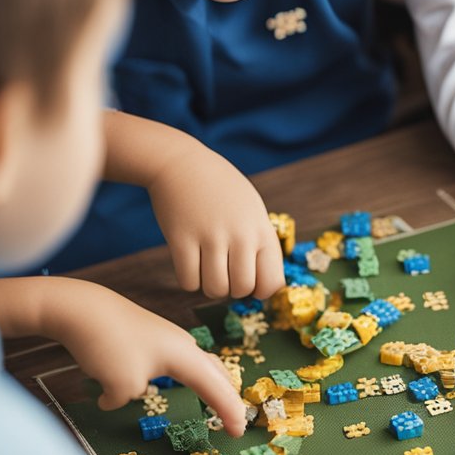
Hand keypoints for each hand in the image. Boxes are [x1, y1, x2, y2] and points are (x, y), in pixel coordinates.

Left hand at [51, 282, 248, 435]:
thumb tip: (112, 399)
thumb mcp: (123, 387)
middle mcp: (182, 346)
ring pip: (197, 363)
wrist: (79, 307)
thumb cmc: (108, 345)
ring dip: (208, 382)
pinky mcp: (148, 335)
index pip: (217, 390)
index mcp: (186, 358)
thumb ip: (127, 401)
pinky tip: (153, 385)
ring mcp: (165, 337)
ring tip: (215, 395)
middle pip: (216, 372)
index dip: (230, 413)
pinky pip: (171, 361)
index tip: (238, 433)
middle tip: (234, 416)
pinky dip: (176, 377)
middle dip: (227, 395)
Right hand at [147, 147, 284, 299]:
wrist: (181, 163)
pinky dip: (189, 281)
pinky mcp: (181, 238)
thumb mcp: (253, 210)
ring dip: (210, 288)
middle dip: (233, 290)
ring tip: (207, 270)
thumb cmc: (221, 190)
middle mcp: (240, 234)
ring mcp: (210, 236)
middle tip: (225, 275)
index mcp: (262, 230)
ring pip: (215, 289)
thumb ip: (259, 244)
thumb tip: (263, 288)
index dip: (261, 291)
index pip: (273, 282)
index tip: (250, 284)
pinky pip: (188, 281)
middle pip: (242, 289)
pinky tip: (190, 265)